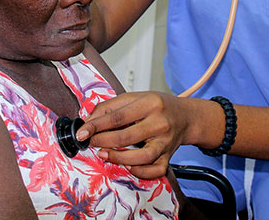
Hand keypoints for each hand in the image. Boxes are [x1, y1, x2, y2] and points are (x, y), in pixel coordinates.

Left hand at [75, 92, 194, 178]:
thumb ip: (111, 106)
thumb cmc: (158, 106)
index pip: (118, 116)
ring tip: (104, 154)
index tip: (82, 132)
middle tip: (89, 142)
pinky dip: (139, 171)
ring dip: (118, 158)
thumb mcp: (136, 97)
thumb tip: (89, 120)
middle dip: (102, 141)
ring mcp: (166, 142)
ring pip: (141, 157)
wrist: (186, 117)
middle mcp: (160, 122)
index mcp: (150, 103)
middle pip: (126, 137)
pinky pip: (154, 170)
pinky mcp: (169, 156)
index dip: (96, 126)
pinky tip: (128, 166)